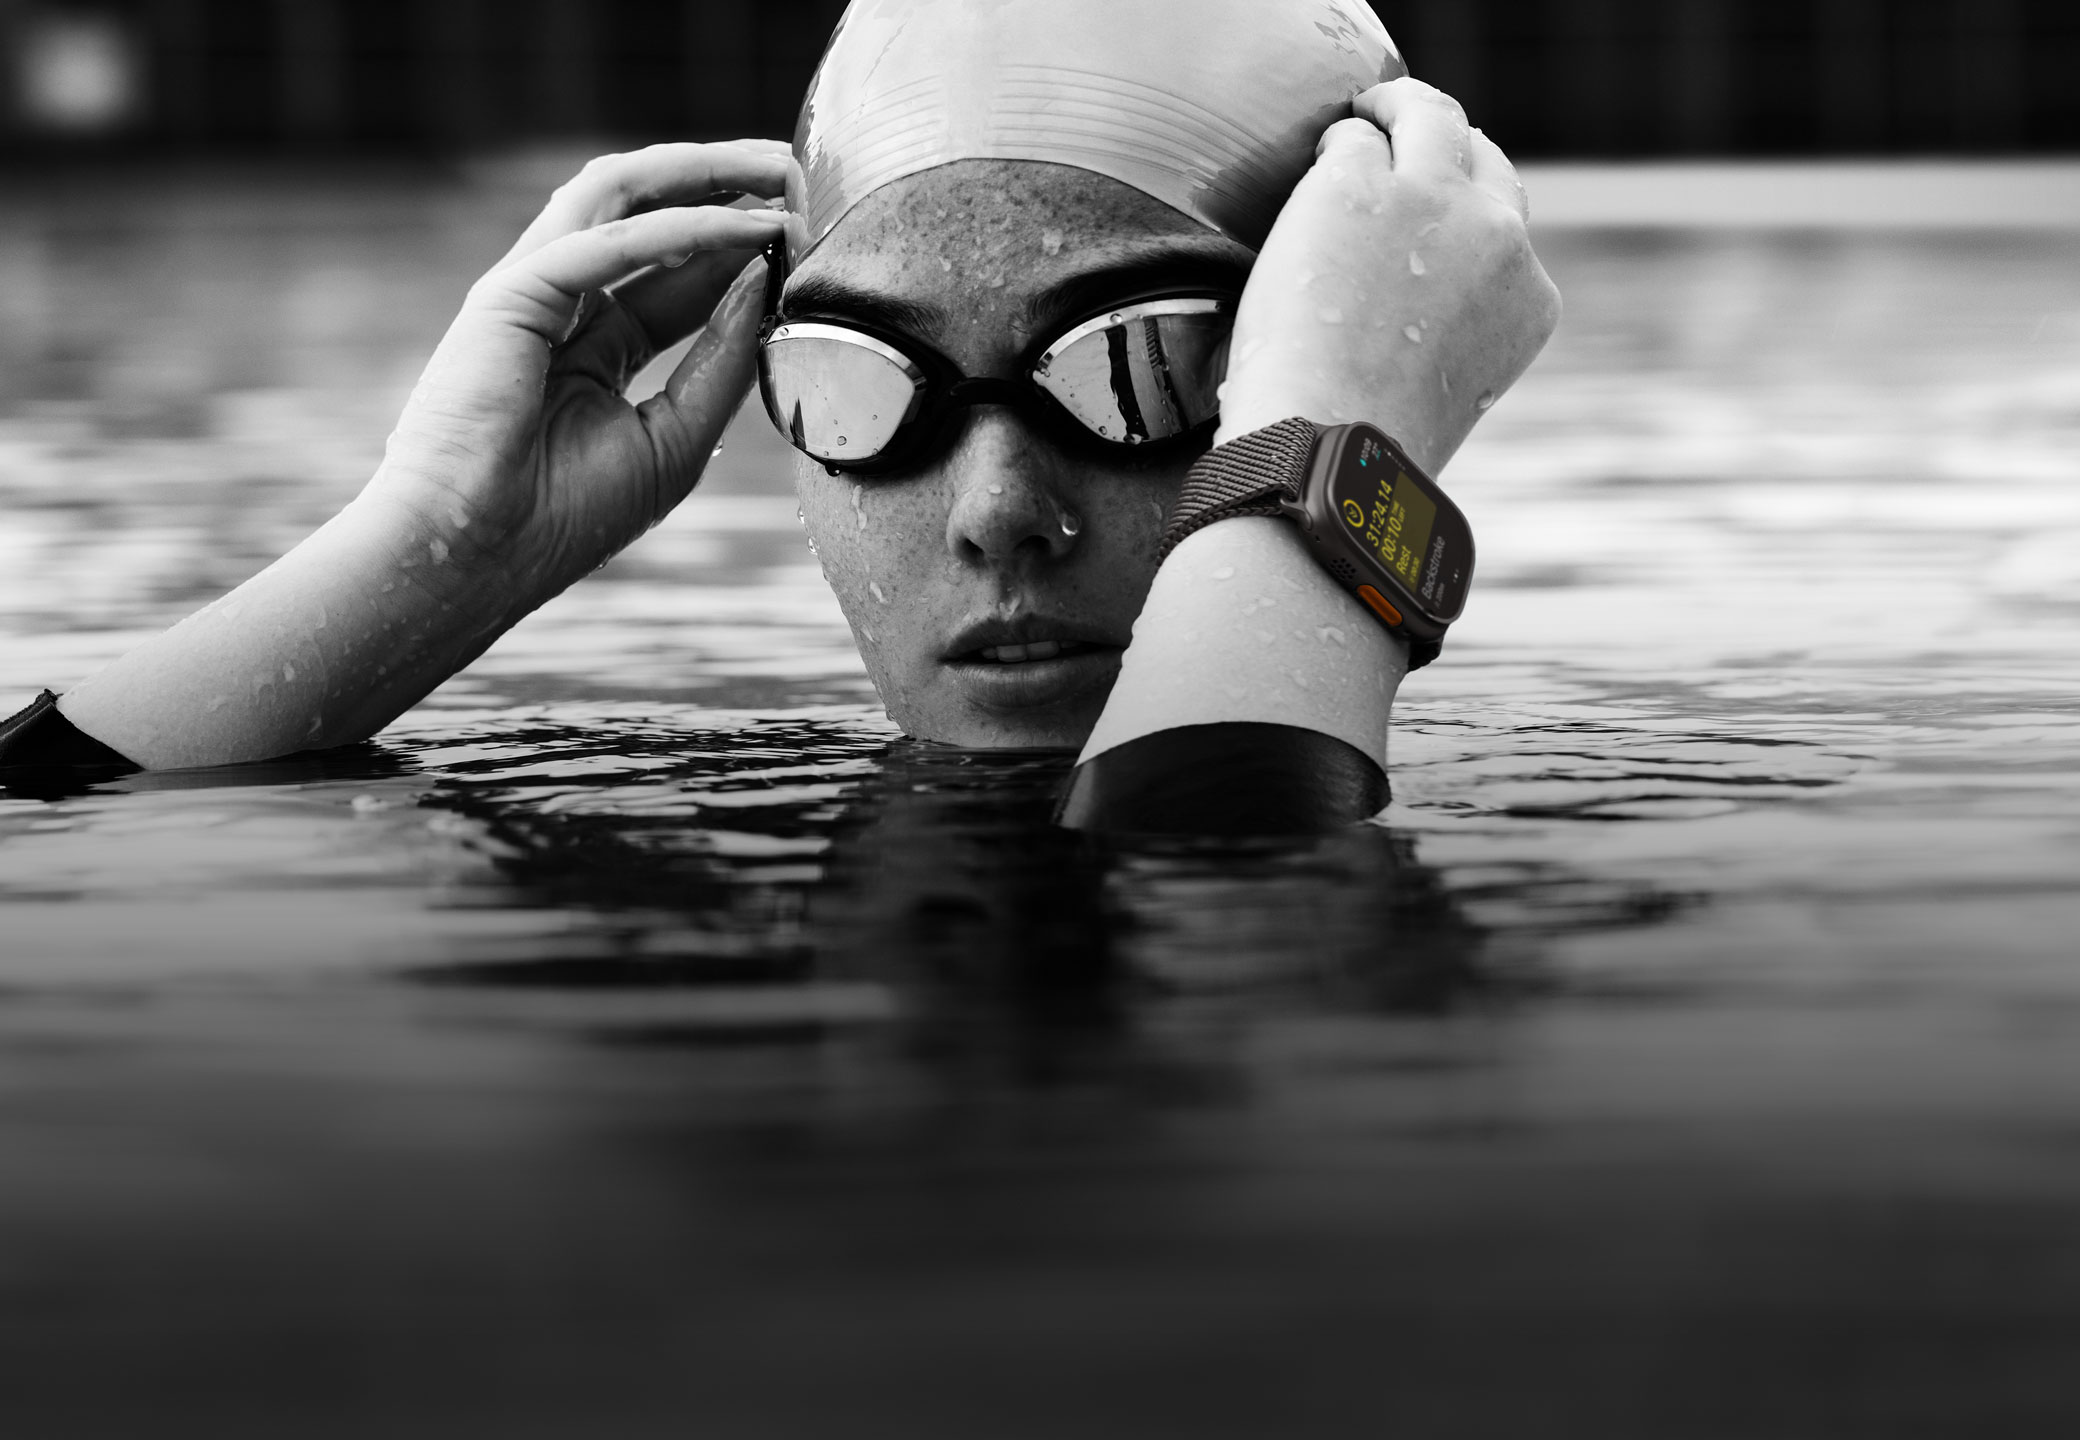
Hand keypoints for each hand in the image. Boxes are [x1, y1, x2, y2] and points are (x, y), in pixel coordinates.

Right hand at [366, 141, 792, 621]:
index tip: (812, 230)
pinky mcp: (509, 295)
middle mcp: (563, 306)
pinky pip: (604, 242)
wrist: (474, 558)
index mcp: (597, 347)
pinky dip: (677, 230)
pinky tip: (738, 228)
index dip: (744, 247)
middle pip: (652, 215)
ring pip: (619, 196)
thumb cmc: (563, 517)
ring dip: (702, 175)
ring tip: (775, 169)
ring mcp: (532, 293)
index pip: (680, 274)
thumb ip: (720, 361)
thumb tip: (763, 280)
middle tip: (800, 169)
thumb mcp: (674, 437)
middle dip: (727, 185)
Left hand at [1218, 78, 1560, 472]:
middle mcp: (1497, 239)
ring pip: (1428, 118)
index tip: (1438, 208)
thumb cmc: (1367, 441)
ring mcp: (1430, 202)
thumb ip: (1452, 327)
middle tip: (1406, 132)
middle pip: (1483, 159)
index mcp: (1529, 300)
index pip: (1507, 231)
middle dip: (1448, 144)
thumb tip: (1412, 302)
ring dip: (1399, 108)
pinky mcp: (1359, 184)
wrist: (1325, 442)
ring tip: (1369, 110)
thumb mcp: (1448, 387)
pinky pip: (1351, 140)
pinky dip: (1335, 146)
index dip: (1468, 213)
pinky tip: (1319, 157)